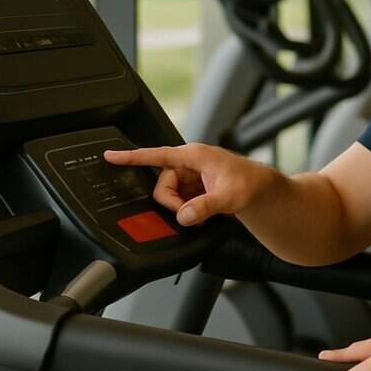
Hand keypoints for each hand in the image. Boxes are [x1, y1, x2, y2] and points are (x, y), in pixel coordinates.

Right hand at [103, 144, 274, 225]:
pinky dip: (189, 210)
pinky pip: (179, 201)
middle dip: (173, 203)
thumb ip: (204, 206)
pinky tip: (203, 212)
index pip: (155, 155)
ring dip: (183, 208)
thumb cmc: (249, 183)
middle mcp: (188, 163)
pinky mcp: (193, 187)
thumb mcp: (228, 196)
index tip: (109, 155)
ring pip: (170, 196)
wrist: (261, 190)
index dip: (130, 156)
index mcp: (192, 156)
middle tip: (193, 212)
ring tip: (204, 212)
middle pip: (162, 185)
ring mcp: (191, 176)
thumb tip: (184, 215)